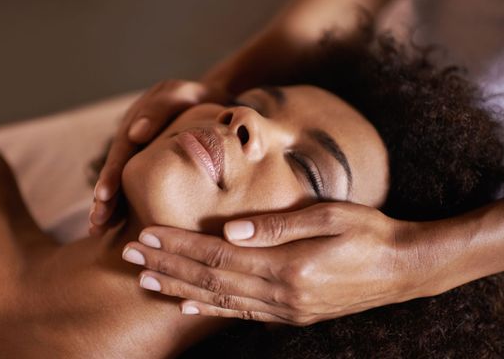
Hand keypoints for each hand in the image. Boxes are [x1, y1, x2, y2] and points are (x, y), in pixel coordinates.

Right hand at [89, 79, 227, 234]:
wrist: (210, 100)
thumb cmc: (196, 99)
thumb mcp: (180, 94)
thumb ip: (160, 110)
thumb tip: (135, 133)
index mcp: (135, 124)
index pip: (121, 152)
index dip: (111, 174)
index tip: (104, 196)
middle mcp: (131, 142)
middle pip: (116, 172)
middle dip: (104, 199)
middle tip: (96, 223)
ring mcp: (140, 156)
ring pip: (122, 184)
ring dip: (110, 206)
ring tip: (98, 231)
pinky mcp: (151, 168)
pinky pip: (137, 188)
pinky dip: (128, 207)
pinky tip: (119, 229)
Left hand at [121, 202, 421, 324]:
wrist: (403, 269)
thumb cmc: (368, 233)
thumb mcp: (329, 216)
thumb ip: (278, 225)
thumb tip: (231, 228)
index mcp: (287, 266)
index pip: (217, 254)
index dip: (178, 245)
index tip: (145, 234)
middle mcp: (281, 293)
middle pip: (210, 278)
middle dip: (166, 265)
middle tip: (129, 254)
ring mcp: (285, 309)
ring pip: (219, 298)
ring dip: (179, 287)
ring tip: (145, 278)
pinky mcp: (291, 314)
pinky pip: (242, 313)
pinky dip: (211, 308)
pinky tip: (187, 304)